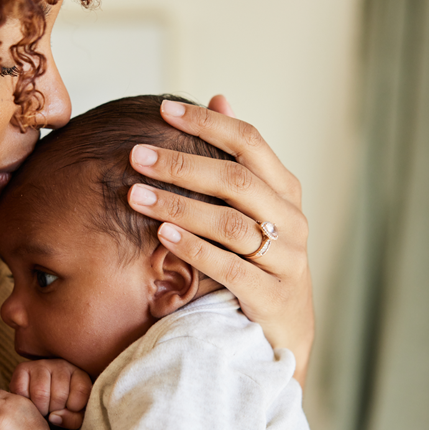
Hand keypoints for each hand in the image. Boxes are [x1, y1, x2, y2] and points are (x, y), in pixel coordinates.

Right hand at [10, 359, 91, 429]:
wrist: (43, 398)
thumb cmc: (63, 408)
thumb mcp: (76, 415)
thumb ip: (73, 420)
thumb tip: (54, 417)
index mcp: (79, 374)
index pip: (81, 392)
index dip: (74, 409)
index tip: (68, 410)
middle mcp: (61, 365)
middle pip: (59, 395)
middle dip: (54, 411)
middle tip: (52, 411)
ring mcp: (41, 364)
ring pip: (40, 393)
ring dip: (40, 409)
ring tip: (42, 408)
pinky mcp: (22, 368)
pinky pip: (21, 390)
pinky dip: (25, 402)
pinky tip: (30, 402)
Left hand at [127, 95, 314, 386]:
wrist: (285, 332)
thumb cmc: (260, 259)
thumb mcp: (255, 207)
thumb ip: (238, 158)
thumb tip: (220, 97)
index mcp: (285, 190)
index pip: (250, 142)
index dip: (207, 123)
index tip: (163, 109)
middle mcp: (292, 219)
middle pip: (237, 180)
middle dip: (183, 164)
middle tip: (137, 155)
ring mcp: (286, 259)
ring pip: (231, 223)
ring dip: (180, 205)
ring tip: (136, 195)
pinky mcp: (272, 296)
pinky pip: (230, 267)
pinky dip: (195, 248)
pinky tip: (162, 235)